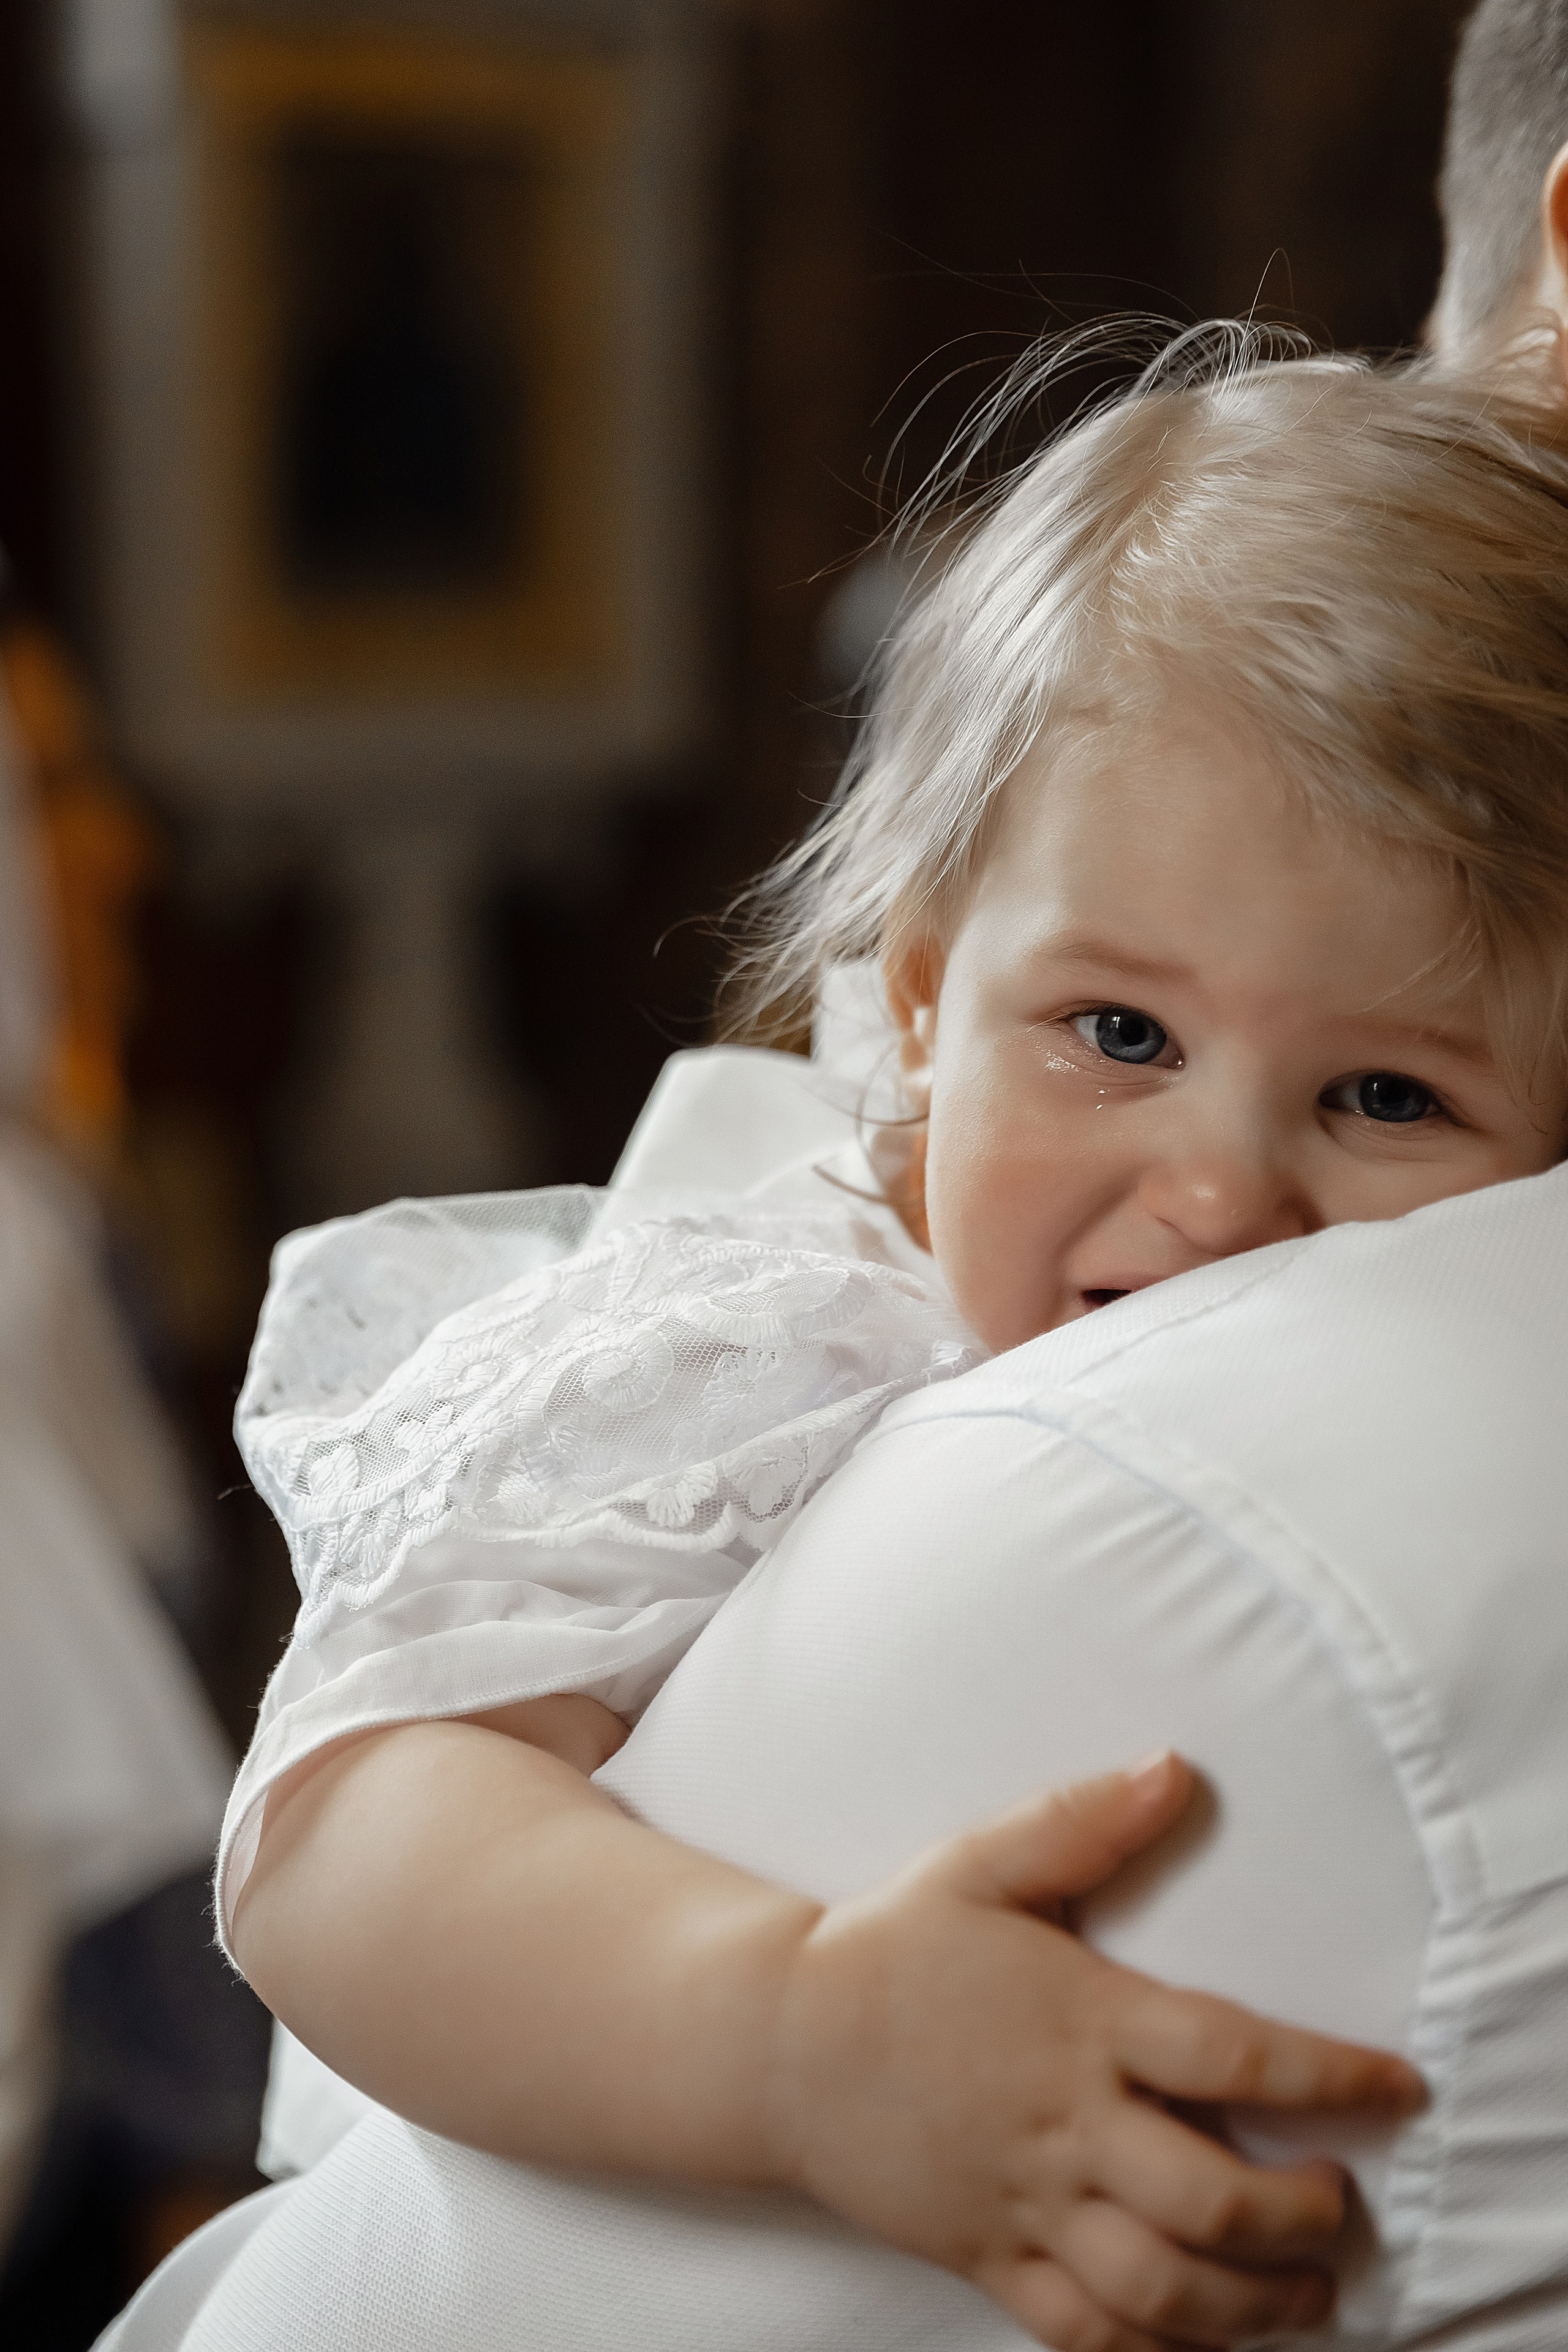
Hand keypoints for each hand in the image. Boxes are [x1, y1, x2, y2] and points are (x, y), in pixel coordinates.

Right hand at [763, 1753, 1422, 2350]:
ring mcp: (1025, 2200)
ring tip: (1307, 2293)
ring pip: (1162, 2288)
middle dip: (1304, 2216)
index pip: (1233, 2057)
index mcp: (1079, 2021)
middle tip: (1341, 2204)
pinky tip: (1205, 2340)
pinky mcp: (986, 2256)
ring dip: (1254, 2305)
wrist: (777, 2041)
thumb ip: (1084, 1820)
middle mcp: (1065, 2122)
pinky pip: (1084, 2332)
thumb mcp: (980, 1862)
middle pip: (1215, 2198)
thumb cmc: (891, 1948)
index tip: (1395, 2087)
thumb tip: (1176, 1769)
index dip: (1331, 2077)